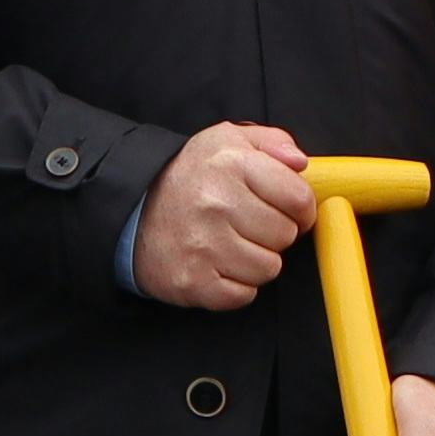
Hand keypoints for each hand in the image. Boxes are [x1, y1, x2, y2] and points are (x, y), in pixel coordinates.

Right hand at [135, 121, 315, 307]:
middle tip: (250, 225)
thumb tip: (300, 163)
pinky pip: (244, 295)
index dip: (301, 208)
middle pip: (285, 235)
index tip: (290, 211)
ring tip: (232, 244)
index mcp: (231, 164)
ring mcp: (203, 245)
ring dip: (256, 260)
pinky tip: (219, 265)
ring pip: (268, 268)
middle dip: (274, 233)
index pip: (298, 198)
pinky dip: (237, 286)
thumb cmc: (190, 177)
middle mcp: (216, 203)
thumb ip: (272, 142)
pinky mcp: (193, 281)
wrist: (132, 211)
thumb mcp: (227, 140)